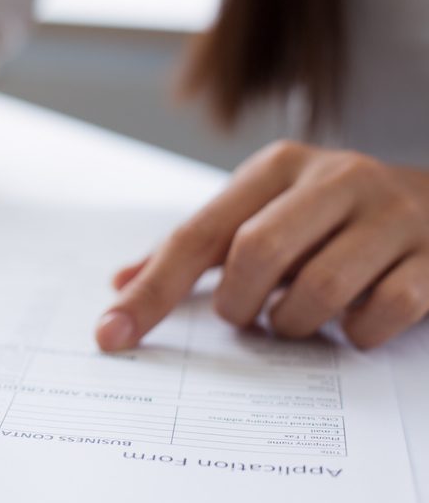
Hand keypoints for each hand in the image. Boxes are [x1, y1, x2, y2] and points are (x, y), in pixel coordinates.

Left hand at [96, 141, 428, 349]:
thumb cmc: (330, 218)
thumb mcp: (262, 213)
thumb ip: (196, 248)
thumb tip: (121, 284)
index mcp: (277, 167)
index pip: (196, 234)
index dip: (152, 290)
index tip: (112, 335)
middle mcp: (335, 178)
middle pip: (255, 254)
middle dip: (239, 304)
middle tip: (247, 314)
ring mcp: (391, 215)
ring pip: (319, 288)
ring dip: (295, 323)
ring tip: (298, 317)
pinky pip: (382, 312)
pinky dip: (357, 333)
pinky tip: (354, 323)